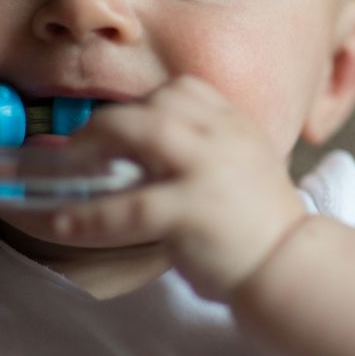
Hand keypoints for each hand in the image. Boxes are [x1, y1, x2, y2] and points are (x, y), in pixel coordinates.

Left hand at [60, 75, 306, 300]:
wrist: (291, 266)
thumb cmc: (261, 227)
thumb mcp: (245, 168)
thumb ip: (208, 152)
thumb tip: (145, 158)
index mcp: (236, 125)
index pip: (184, 89)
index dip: (146, 103)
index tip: (123, 125)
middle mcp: (223, 137)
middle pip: (155, 103)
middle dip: (109, 120)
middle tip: (82, 146)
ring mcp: (208, 169)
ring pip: (141, 132)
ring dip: (95, 145)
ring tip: (69, 169)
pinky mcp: (192, 210)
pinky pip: (129, 207)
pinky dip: (88, 215)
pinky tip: (63, 223)